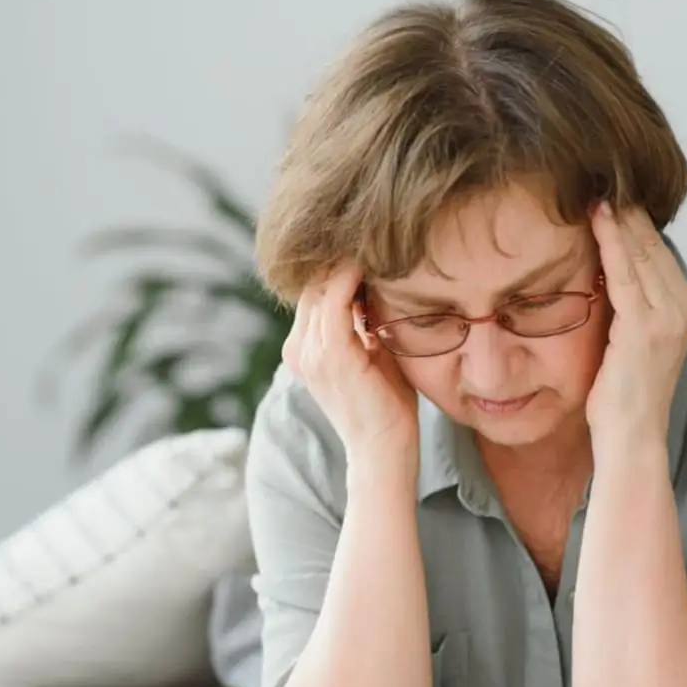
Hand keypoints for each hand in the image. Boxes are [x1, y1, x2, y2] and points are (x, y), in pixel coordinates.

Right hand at [282, 261, 418, 462]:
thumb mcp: (372, 354)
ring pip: (322, 285)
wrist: (384, 450)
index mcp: (305, 348)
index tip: (371, 245)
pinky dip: (353, 277)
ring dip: (349, 261)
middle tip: (377, 236)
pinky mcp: (330, 355)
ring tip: (379, 243)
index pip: (315, 290)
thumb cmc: (387, 406)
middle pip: (314, 282)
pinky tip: (376, 263)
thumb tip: (380, 282)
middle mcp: (299, 348)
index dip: (339, 265)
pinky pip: (336, 300)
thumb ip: (365, 322)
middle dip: (341, 257)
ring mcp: (310, 352)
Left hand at [586, 202, 686, 456]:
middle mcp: (684, 306)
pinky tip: (595, 214)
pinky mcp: (646, 326)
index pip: (656, 248)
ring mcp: (668, 316)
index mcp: (683, 307)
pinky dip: (610, 239)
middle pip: (651, 242)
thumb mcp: (629, 339)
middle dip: (623, 207)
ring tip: (594, 179)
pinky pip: (625, 271)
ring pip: (640, 250)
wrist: (631, 437)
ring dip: (616, 214)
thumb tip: (603, 267)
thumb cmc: (621, 394)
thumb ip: (627, 303)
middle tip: (598, 170)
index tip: (606, 185)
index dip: (631, 217)